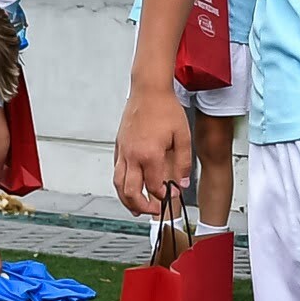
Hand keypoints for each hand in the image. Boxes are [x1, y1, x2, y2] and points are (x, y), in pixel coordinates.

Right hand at [113, 85, 193, 216]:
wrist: (148, 90)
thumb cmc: (166, 109)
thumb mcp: (182, 137)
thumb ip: (183, 163)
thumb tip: (182, 184)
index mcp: (150, 155)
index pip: (155, 186)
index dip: (164, 195)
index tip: (172, 196)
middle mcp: (132, 156)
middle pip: (130, 192)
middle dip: (142, 206)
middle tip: (153, 210)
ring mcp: (123, 151)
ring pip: (118, 184)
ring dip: (126, 200)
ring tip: (135, 209)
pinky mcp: (119, 146)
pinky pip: (116, 171)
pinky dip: (121, 184)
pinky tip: (129, 187)